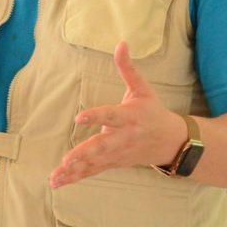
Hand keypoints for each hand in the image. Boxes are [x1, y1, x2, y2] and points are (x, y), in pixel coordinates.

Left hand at [49, 41, 186, 188]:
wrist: (171, 141)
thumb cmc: (152, 111)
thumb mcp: (142, 88)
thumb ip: (127, 68)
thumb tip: (120, 43)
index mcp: (130, 116)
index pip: (111, 115)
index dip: (96, 117)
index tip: (79, 117)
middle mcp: (123, 137)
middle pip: (102, 146)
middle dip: (84, 153)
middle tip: (67, 159)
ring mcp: (117, 153)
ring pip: (95, 163)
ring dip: (75, 170)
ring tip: (56, 175)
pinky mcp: (113, 163)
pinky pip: (92, 172)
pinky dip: (75, 178)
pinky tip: (57, 182)